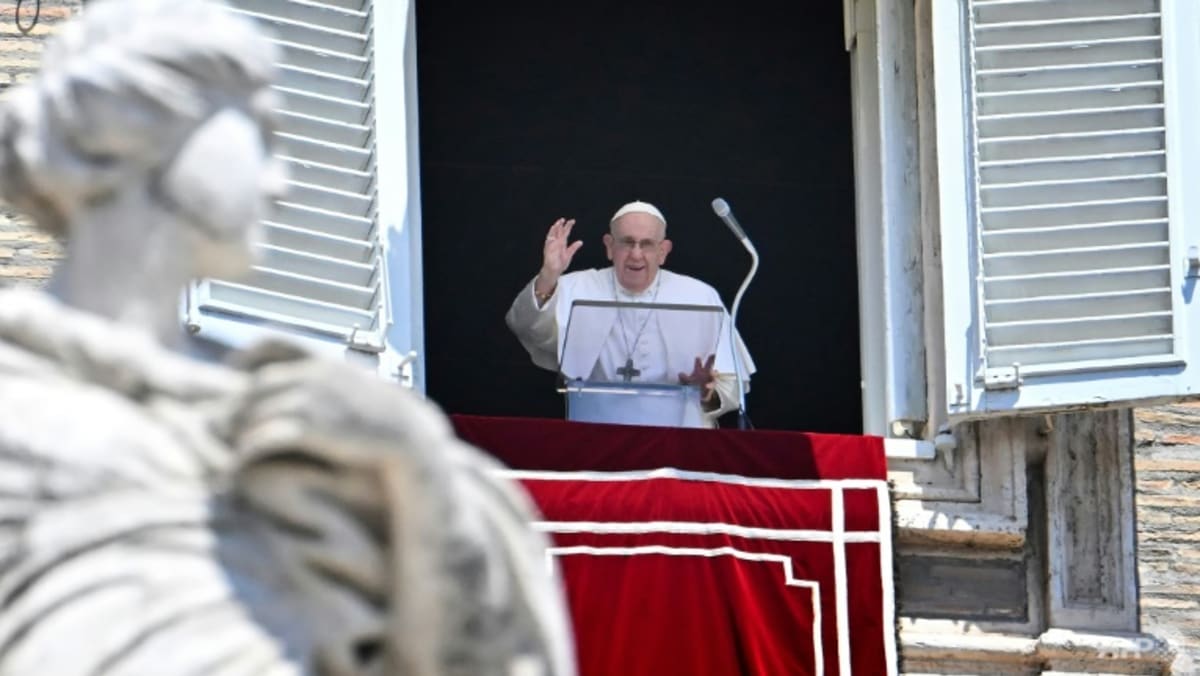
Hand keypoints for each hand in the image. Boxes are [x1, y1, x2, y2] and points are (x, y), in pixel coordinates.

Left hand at [232, 343, 452, 458]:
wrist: (411, 442)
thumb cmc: (388, 426)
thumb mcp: (364, 392)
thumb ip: (335, 386)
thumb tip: (314, 389)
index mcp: (328, 362)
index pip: (276, 343)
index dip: (248, 355)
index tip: (231, 370)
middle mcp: (314, 375)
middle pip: (255, 386)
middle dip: (231, 406)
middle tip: (214, 426)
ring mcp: (310, 399)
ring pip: (253, 412)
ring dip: (234, 433)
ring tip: (224, 450)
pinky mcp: (308, 427)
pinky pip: (261, 437)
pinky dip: (244, 453)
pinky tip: (237, 466)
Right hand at [536, 218, 582, 292]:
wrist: (553, 270)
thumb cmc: (560, 263)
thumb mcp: (569, 254)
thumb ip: (574, 248)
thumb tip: (580, 242)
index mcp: (562, 243)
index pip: (565, 233)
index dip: (568, 227)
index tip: (572, 221)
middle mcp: (557, 242)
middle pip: (559, 232)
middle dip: (561, 225)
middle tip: (563, 219)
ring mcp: (552, 244)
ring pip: (553, 234)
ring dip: (555, 228)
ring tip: (558, 222)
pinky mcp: (548, 248)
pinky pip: (549, 239)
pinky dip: (550, 234)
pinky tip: (552, 229)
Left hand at [678, 354, 718, 406]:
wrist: (696, 396)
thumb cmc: (691, 386)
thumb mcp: (686, 382)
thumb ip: (683, 378)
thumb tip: (680, 374)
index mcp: (698, 370)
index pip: (698, 362)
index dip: (698, 360)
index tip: (698, 357)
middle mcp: (705, 372)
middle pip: (709, 364)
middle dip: (711, 359)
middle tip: (713, 355)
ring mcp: (709, 379)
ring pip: (713, 374)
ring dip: (713, 373)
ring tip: (711, 373)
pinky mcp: (711, 386)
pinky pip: (711, 385)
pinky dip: (709, 385)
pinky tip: (707, 386)